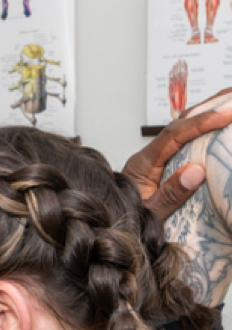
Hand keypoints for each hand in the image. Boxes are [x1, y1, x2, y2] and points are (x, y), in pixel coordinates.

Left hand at [122, 97, 231, 218]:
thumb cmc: (124, 221)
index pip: (173, 135)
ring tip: (229, 103)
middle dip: (208, 108)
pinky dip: (202, 133)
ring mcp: (155, 161)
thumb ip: (169, 195)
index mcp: (142, 164)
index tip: (226, 115)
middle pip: (179, 124)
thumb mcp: (149, 214)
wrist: (110, 226)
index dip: (201, 122)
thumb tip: (196, 171)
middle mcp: (148, 157)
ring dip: (206, 116)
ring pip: (183, 131)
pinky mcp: (162, 168)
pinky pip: (184, 144)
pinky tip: (218, 128)